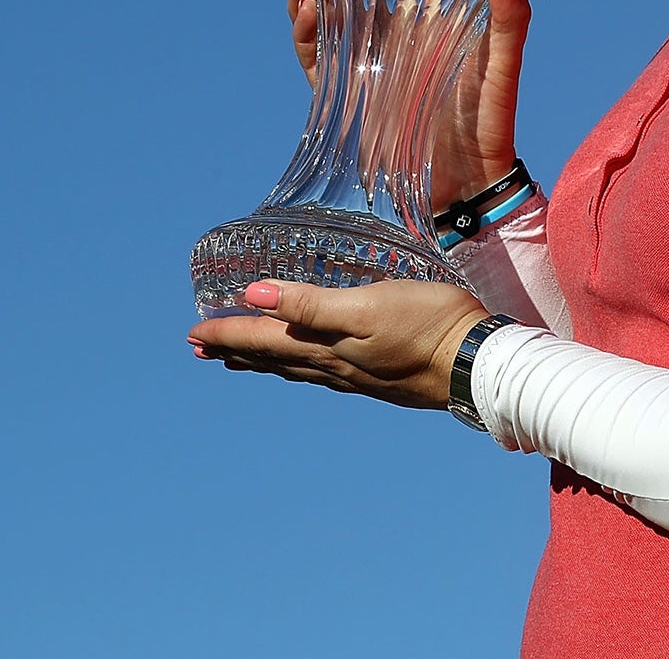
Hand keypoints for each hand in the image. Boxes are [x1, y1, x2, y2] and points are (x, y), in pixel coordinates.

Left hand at [188, 279, 487, 409]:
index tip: (193, 333)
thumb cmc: (426, 325)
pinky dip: (299, 363)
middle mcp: (333, 366)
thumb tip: (253, 295)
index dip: (226, 333)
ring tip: (240, 359)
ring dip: (263, 359)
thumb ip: (310, 303)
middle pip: (272, 358)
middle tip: (202, 348)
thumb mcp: (365, 306)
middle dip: (235, 349)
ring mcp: (356, 374)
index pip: (262, 340)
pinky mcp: (378, 373)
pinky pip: (321, 371)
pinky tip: (312, 361)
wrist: (475, 361)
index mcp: (324, 348)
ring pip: (295, 367)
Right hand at [280, 0, 533, 209]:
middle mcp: (391, 38)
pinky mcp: (345, 94)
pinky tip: (308, 10)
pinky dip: (305, 33)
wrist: (467, 183)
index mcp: (427, 22)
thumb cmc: (490, 120)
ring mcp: (364, 65)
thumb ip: (509, 19)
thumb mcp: (502, 65)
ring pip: (325, 19)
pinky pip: (315, 58)